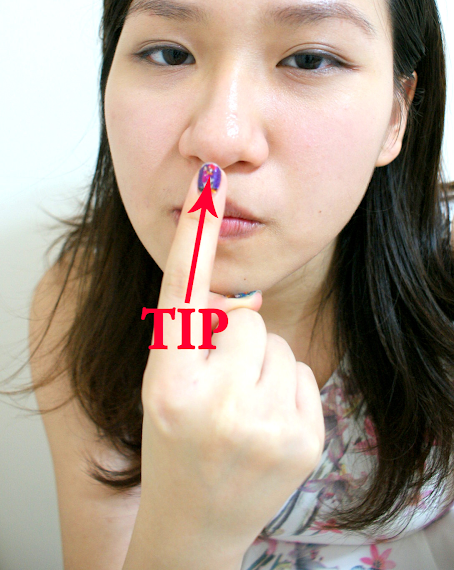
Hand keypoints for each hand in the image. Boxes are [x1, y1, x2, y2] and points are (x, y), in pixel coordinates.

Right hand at [137, 165, 324, 564]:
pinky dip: (285, 387)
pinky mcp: (305, 440)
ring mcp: (266, 426)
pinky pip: (301, 370)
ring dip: (261, 364)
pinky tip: (264, 421)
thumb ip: (189, 336)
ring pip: (276, 343)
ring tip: (240, 405)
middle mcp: (216, 406)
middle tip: (218, 381)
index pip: (181, 297)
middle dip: (233, 339)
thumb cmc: (173, 441)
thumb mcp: (161, 386)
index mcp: (168, 388)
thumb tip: (236, 293)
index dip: (195, 236)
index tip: (210, 185)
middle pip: (244, 319)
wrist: (198, 520)